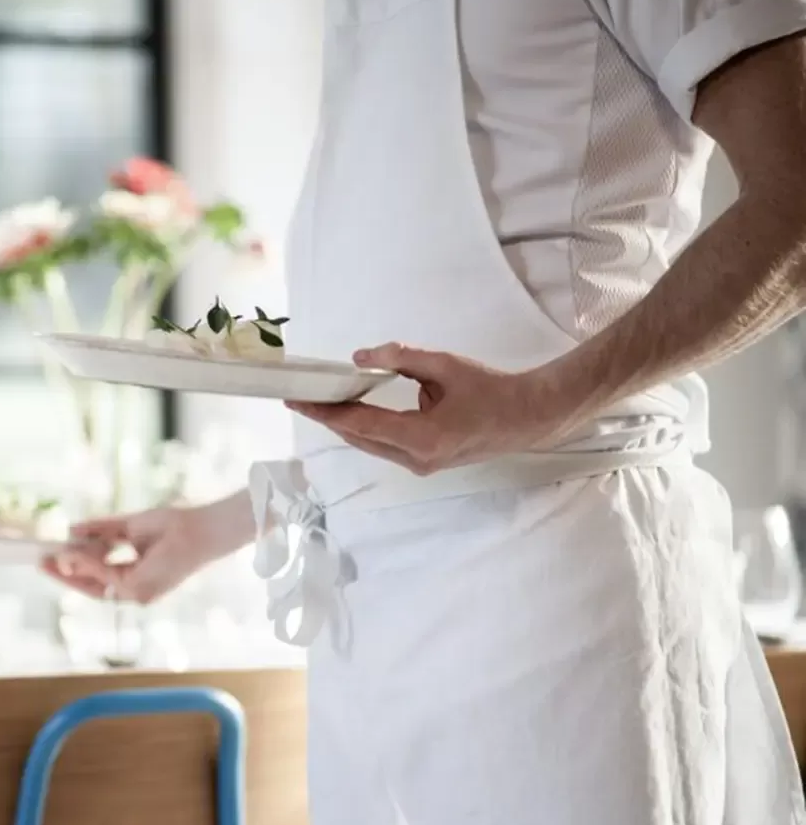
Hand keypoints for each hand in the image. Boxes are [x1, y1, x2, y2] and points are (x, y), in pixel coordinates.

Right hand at [43, 494, 251, 604]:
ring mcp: (138, 593)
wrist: (199, 527)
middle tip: (41, 561)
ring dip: (73, 569)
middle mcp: (136, 590)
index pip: (97, 578)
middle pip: (91, 587)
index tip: (52, 555)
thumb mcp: (127, 526)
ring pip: (95, 584)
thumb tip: (71, 530)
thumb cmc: (172, 525)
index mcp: (135, 576)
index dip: (73, 569)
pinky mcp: (140, 589)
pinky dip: (89, 564)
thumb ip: (100, 532)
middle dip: (65, 575)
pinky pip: (106, 577)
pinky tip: (75, 551)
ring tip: (52, 555)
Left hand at [286, 343, 576, 473]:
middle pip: (358, 438)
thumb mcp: (445, 366)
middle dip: (328, 417)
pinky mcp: (425, 463)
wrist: (528, 417)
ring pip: (369, 444)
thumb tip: (359, 357)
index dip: (324, 411)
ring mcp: (421, 466)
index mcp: (422, 437)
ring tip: (320, 400)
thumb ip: (401, 358)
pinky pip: (384, 446)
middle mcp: (417, 459)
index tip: (297, 400)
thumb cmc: (492, 389)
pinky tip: (351, 409)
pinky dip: (365, 427)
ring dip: (345, 423)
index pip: (360, 424)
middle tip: (301, 396)